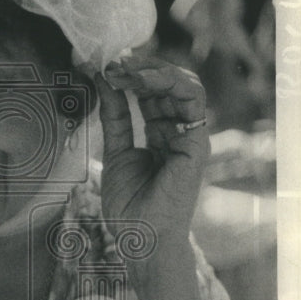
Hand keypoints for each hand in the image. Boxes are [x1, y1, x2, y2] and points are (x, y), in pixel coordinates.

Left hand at [96, 54, 208, 250]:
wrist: (142, 239)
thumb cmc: (130, 206)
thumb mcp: (115, 150)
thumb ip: (115, 116)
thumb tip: (104, 80)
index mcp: (160, 133)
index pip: (151, 93)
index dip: (130, 75)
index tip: (102, 64)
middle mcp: (178, 131)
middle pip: (167, 84)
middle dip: (139, 68)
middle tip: (111, 60)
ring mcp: (190, 136)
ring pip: (184, 85)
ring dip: (152, 70)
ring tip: (124, 67)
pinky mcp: (198, 143)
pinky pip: (193, 101)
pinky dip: (168, 83)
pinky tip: (140, 80)